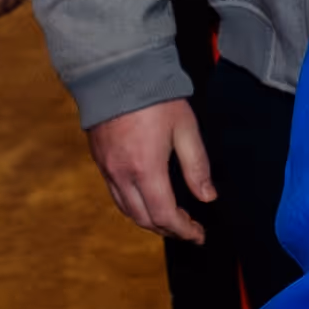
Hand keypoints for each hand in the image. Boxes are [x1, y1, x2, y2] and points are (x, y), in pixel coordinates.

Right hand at [88, 97, 218, 245]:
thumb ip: (197, 166)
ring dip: (150, 221)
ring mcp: (107, 169)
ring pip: (127, 210)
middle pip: (143, 219)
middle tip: (190, 230)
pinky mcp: (100, 161)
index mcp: (145, 168)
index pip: (165, 215)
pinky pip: (116, 195)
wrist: (116, 73)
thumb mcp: (185, 128)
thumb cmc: (155, 98)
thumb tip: (208, 197)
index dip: (184, 230)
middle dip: (168, 229)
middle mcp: (121, 174)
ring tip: (173, 221)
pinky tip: (149, 202)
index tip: (199, 234)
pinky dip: (134, 207)